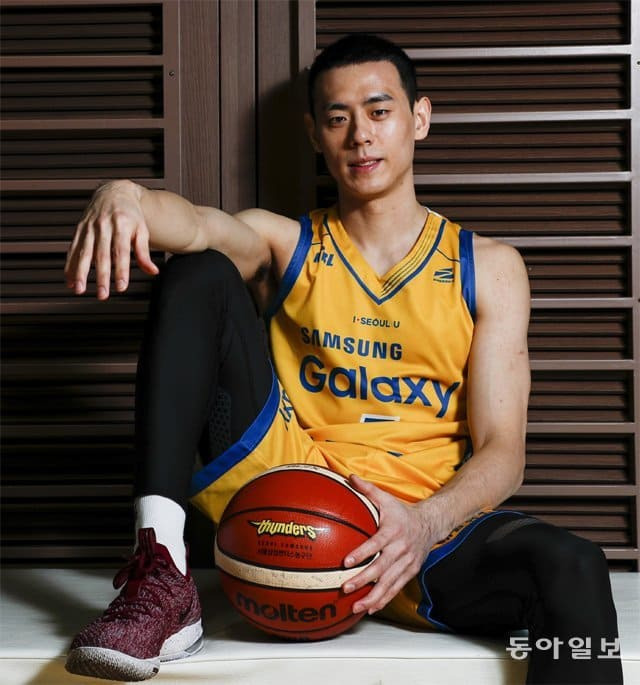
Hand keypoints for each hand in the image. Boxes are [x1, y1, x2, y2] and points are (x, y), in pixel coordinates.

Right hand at [64, 180, 158, 299]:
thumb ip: (145, 252)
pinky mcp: (80, 229)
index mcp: (122, 226)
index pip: (122, 252)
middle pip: (102, 255)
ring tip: (79, 290)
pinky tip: (69, 280)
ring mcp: (90, 227)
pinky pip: (73, 249)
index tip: (121, 287)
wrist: (114, 191)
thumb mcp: (142, 230)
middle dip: (102, 277)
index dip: (121, 270)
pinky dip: (70, 265)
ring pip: (84, 253)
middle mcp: (104, 226)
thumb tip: (153, 272)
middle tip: (102, 295)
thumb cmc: (131, 214)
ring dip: (80, 273)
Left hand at [342, 474, 441, 614]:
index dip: (362, 553)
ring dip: (372, 596)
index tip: (346, 561)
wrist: (430, 524)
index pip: (376, 543)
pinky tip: (370, 608)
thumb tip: (349, 477)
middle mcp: (401, 549)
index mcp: (393, 531)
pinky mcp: (410, 572)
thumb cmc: (401, 511)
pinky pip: (396, 588)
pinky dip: (384, 599)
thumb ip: (367, 489)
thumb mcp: (386, 498)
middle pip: (381, 568)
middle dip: (363, 580)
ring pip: (389, 583)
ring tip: (356, 607)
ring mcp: (407, 563)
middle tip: (345, 588)